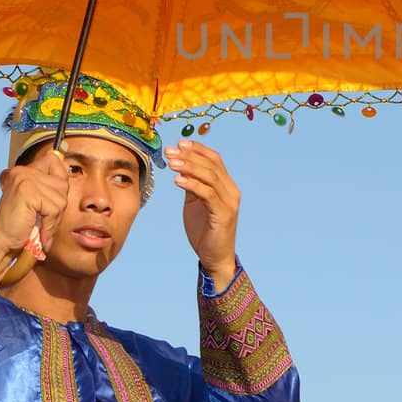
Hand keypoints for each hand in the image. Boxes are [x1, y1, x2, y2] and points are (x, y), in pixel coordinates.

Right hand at [0, 149, 69, 310]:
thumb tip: (68, 167)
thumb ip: (48, 185)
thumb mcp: (35, 200)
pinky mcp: (27, 192)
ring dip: (54, 219)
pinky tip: (41, 233)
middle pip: (62, 183)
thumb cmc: (19, 226)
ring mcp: (24, 179)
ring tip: (41, 227)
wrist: (1, 243)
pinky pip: (54, 209)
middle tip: (44, 220)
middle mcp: (22, 171)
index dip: (59, 179)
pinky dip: (50, 225)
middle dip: (58, 206)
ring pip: (60, 198)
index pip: (53, 161)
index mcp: (23, 171)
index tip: (49, 199)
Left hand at [165, 141, 239, 284]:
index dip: (198, 149)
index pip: (215, 159)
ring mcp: (229, 202)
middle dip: (190, 155)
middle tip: (170, 151)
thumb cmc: (205, 231)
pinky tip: (177, 181)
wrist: (215, 258)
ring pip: (210, 177)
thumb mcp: (196, 203)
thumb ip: (192, 185)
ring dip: (189, 167)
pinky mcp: (223, 214)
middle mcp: (231, 191)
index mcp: (226, 186)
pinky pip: (207, 194)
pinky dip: (192, 185)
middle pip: (212, 165)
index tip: (179, 143)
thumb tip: (180, 166)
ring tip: (171, 162)